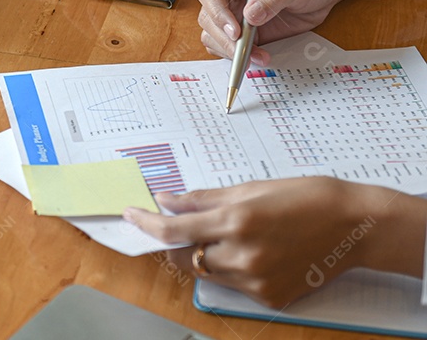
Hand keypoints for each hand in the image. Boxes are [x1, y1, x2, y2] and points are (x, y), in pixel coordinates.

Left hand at [123, 179, 381, 306]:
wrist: (355, 227)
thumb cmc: (306, 197)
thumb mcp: (250, 188)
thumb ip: (204, 199)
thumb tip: (168, 200)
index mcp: (236, 220)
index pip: (173, 229)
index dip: (146, 222)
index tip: (130, 214)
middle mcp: (243, 254)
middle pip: (184, 256)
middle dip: (176, 241)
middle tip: (182, 225)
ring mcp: (257, 280)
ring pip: (207, 272)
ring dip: (205, 254)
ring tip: (233, 234)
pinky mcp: (270, 298)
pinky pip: (233, 286)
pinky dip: (232, 269)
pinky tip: (256, 251)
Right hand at [196, 0, 343, 65]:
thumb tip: (250, 16)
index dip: (217, 11)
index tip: (236, 31)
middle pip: (208, 15)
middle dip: (224, 37)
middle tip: (245, 52)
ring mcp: (233, 8)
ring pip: (212, 33)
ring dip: (230, 49)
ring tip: (258, 56)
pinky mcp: (241, 27)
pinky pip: (226, 44)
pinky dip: (237, 54)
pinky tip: (258, 55)